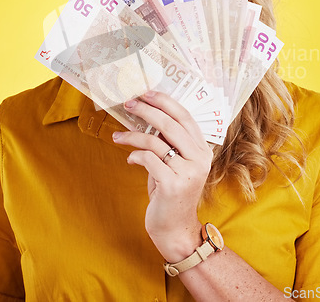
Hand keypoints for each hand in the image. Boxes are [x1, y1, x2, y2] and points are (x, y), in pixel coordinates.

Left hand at [112, 91, 213, 261]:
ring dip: (132, 135)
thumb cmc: (171, 191)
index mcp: (202, 149)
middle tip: (129, 104)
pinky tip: (130, 160)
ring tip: (117, 136)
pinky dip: (134, 156)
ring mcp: (188, 172)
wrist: (175, 227)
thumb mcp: (175, 163)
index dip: (165, 102)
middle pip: (169, 124)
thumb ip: (169, 142)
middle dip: (146, 110)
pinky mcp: (172, 185)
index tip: (146, 93)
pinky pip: (148, 159)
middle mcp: (200, 158)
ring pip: (155, 141)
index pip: (185, 116)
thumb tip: (146, 115)